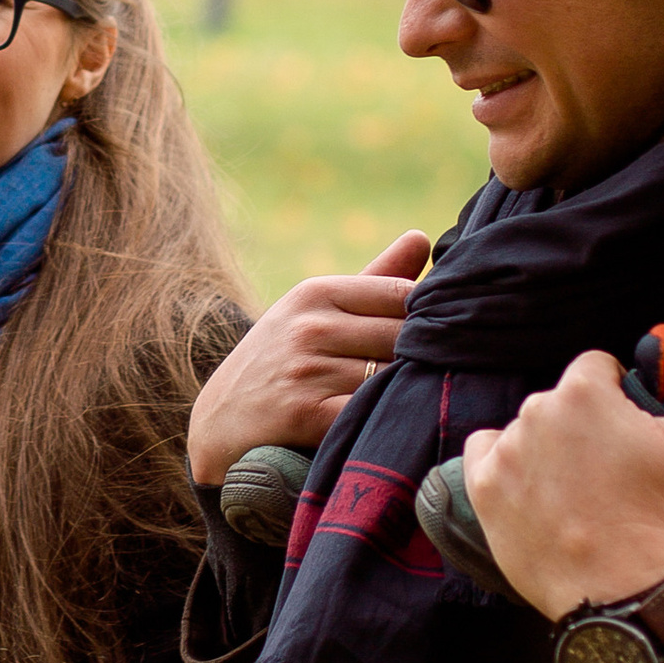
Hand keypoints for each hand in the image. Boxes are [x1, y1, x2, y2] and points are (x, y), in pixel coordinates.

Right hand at [188, 231, 429, 484]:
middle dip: (427, 356)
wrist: (219, 424)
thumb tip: (422, 237)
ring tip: (419, 401)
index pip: (401, 293)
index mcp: (314, 293)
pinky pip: (368, 412)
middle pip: (402, 336)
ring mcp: (306, 370)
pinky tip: (391, 425)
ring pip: (390, 376)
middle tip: (444, 372)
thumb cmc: (280, 362)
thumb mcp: (313, 312)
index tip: (443, 336)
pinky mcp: (305, 416)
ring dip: (409, 392)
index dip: (430, 317)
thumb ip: (373, 280)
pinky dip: (385, 420)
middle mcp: (309, 326)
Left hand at [461, 304, 663, 619]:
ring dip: (547, 449)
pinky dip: (505, 466)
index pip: (596, 370)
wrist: (623, 594)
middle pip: (561, 401)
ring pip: (528, 430)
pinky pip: (486, 453)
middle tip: (609, 476)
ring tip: (578, 495)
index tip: (631, 442)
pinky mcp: (482, 488)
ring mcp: (505, 449)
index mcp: (584, 389)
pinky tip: (534, 494)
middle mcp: (536, 408)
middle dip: (583, 427)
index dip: (618, 403)